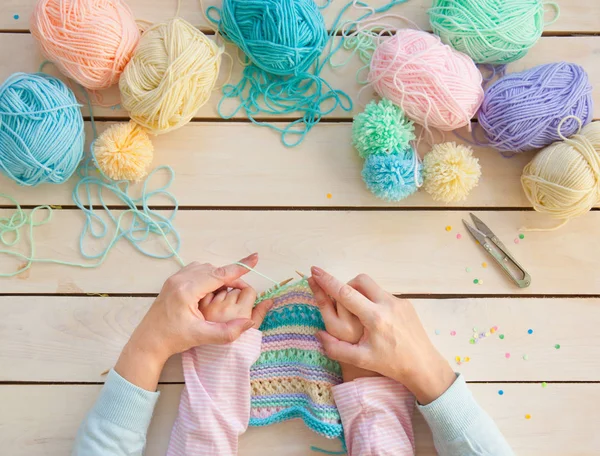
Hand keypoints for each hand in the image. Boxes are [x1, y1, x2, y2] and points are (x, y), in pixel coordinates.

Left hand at [115, 254, 270, 390]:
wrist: (147, 342)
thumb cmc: (172, 339)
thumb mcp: (201, 336)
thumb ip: (227, 331)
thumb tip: (249, 322)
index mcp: (187, 290)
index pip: (219, 274)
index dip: (239, 267)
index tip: (255, 258)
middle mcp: (180, 279)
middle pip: (213, 270)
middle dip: (230, 276)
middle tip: (243, 290)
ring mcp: (174, 279)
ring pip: (205, 269)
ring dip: (219, 276)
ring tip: (228, 292)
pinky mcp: (173, 282)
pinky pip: (196, 271)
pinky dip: (208, 276)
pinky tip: (212, 290)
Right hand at [310, 267, 455, 404]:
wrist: (424, 366)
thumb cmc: (392, 365)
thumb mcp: (361, 360)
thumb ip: (336, 349)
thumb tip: (318, 333)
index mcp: (375, 318)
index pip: (346, 293)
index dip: (328, 281)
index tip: (315, 270)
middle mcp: (388, 305)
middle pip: (361, 280)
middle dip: (347, 285)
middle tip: (343, 302)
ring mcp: (399, 302)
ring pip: (373, 286)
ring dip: (361, 293)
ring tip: (360, 315)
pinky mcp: (406, 304)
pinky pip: (384, 295)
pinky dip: (373, 301)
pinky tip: (375, 320)